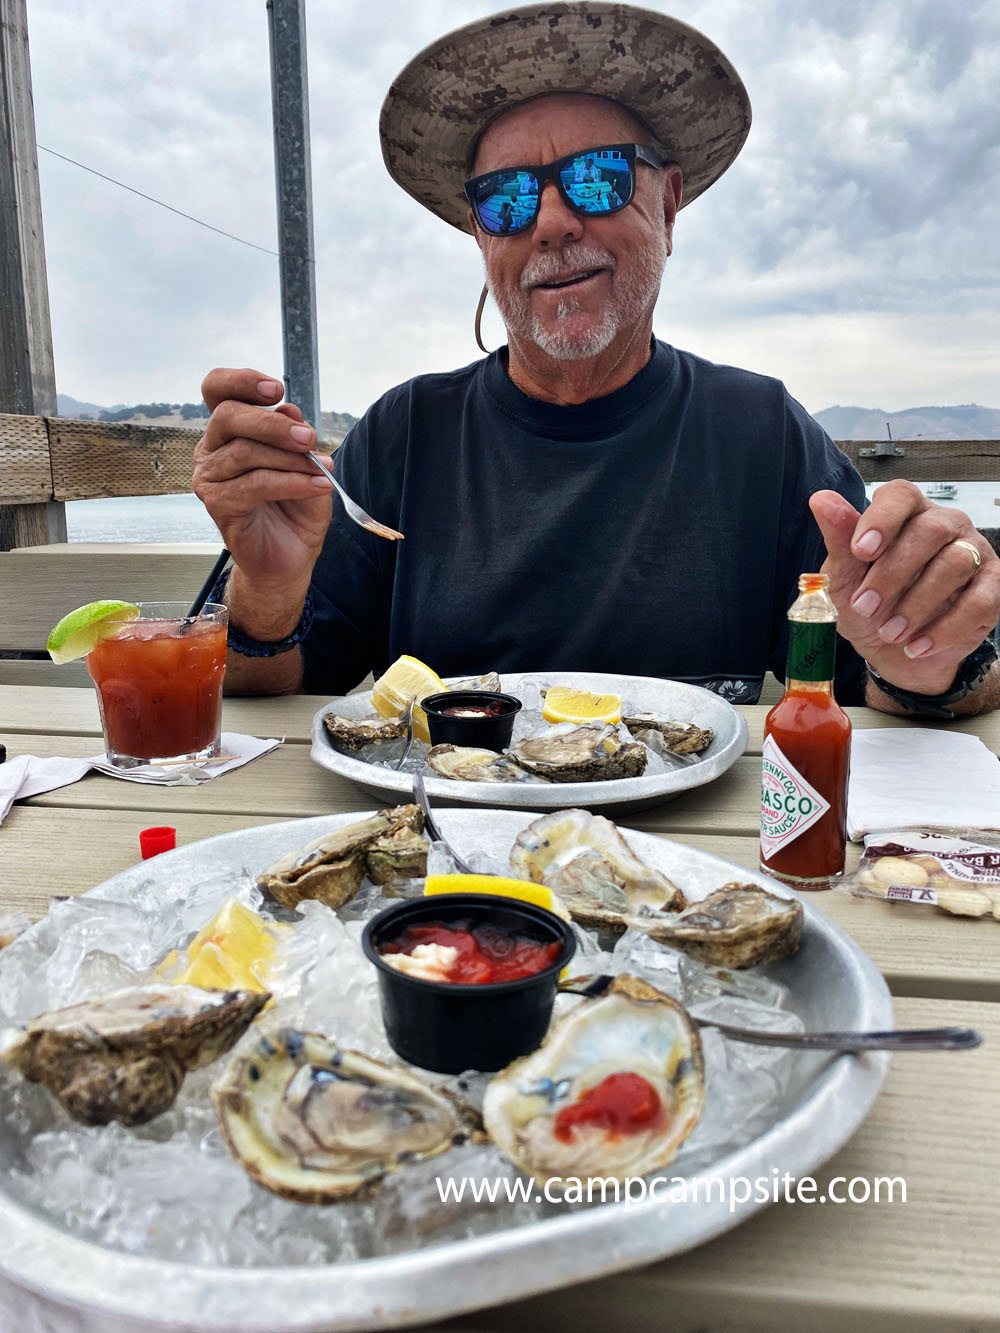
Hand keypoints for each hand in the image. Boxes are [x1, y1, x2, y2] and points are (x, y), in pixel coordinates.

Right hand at [192, 368, 333, 590]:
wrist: (291, 555)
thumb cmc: (294, 507)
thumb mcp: (305, 463)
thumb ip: (295, 435)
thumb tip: (289, 409)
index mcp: (228, 431)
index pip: (216, 390)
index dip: (241, 380)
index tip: (276, 390)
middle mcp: (211, 450)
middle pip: (228, 416)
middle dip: (272, 423)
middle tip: (309, 437)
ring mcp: (209, 478)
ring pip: (246, 452)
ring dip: (290, 459)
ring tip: (323, 469)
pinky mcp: (218, 504)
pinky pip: (256, 484)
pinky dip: (293, 483)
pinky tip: (318, 485)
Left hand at [809, 480, 999, 694]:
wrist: (894, 650)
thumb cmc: (869, 604)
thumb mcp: (844, 577)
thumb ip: (839, 539)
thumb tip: (821, 500)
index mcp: (906, 513)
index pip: (901, 496)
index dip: (882, 519)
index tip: (860, 550)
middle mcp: (945, 525)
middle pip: (929, 531)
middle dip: (892, 573)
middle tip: (865, 607)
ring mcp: (974, 553)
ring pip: (955, 564)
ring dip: (917, 604)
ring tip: (890, 633)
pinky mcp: (992, 588)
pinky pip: (978, 602)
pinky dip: (945, 628)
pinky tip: (917, 645)